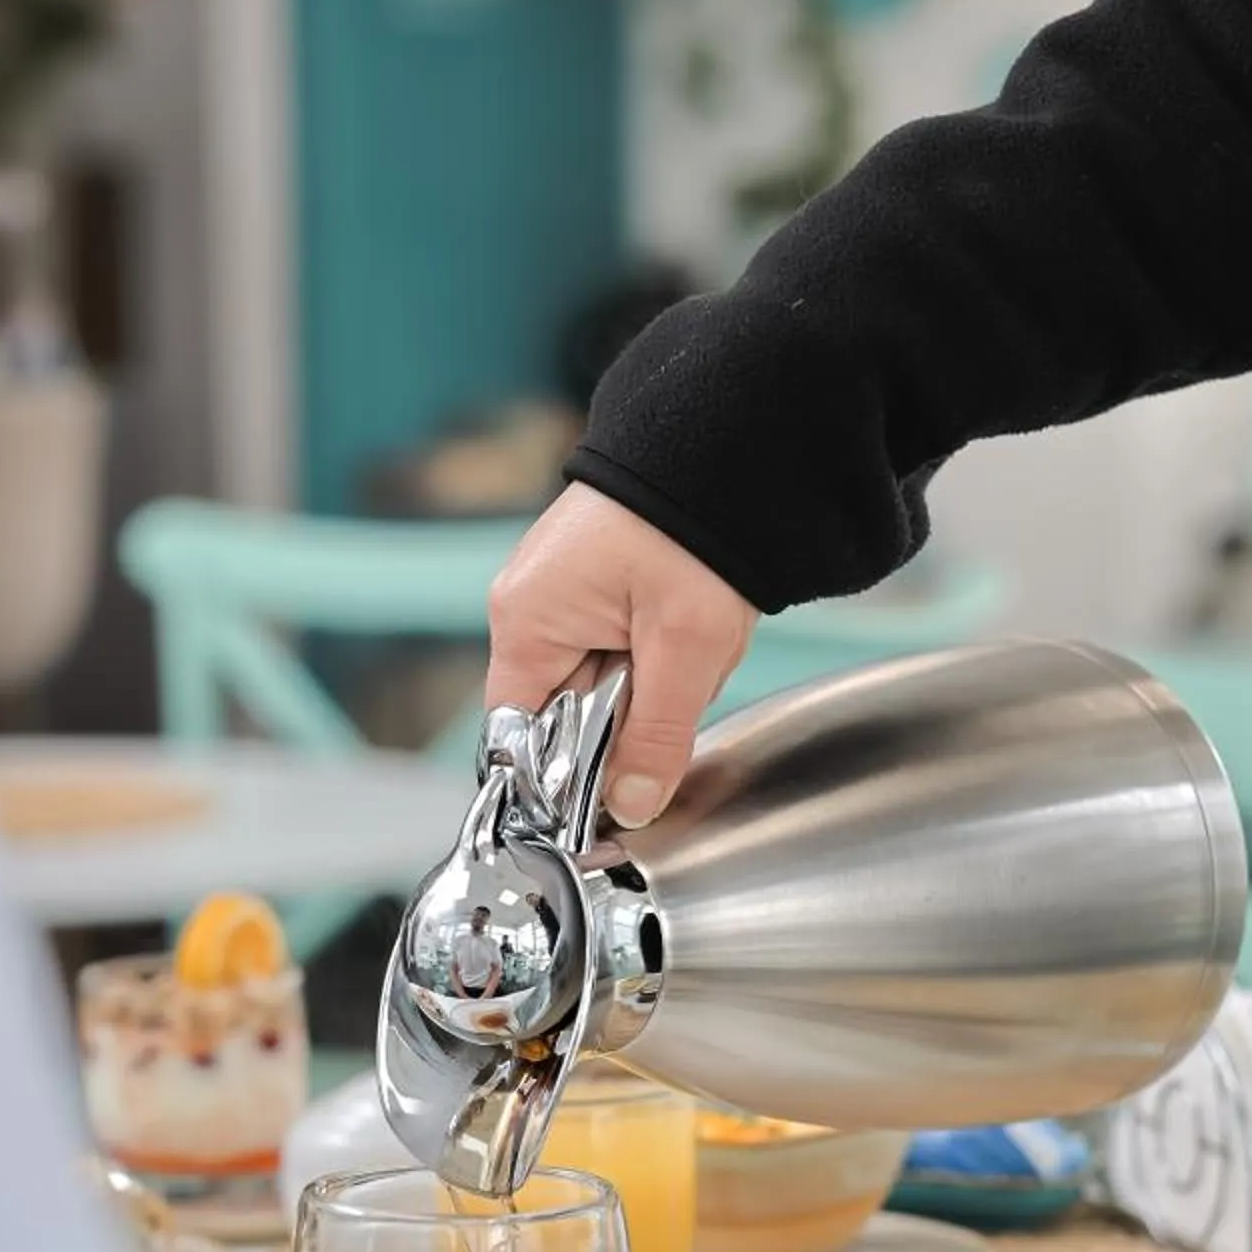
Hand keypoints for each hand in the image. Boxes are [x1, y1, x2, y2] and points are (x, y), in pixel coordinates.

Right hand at [487, 483, 757, 827]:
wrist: (732, 443)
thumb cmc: (693, 527)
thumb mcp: (686, 650)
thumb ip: (655, 738)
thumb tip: (631, 808)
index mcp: (526, 621)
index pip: (519, 735)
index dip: (564, 775)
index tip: (612, 795)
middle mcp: (526, 604)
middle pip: (561, 712)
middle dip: (624, 718)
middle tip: (676, 682)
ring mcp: (557, 589)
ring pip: (597, 682)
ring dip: (648, 684)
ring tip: (689, 639)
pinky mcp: (592, 579)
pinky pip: (615, 644)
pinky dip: (655, 652)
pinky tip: (685, 625)